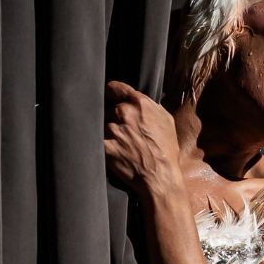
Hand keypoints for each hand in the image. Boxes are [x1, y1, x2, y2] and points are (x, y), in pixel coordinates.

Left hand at [104, 80, 181, 197]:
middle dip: (113, 117)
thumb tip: (138, 100)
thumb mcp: (166, 121)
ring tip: (120, 144)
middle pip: (109, 108)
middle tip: (122, 131)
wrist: (160, 176)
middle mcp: (124, 113)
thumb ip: (150, 106)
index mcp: (139, 103)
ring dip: (108, 131)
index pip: (115, 88)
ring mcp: (112, 129)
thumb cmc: (166, 150)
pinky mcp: (104, 145)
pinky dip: (101, 143)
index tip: (109, 98)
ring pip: (102, 123)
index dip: (111, 93)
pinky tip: (110, 150)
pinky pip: (96, 139)